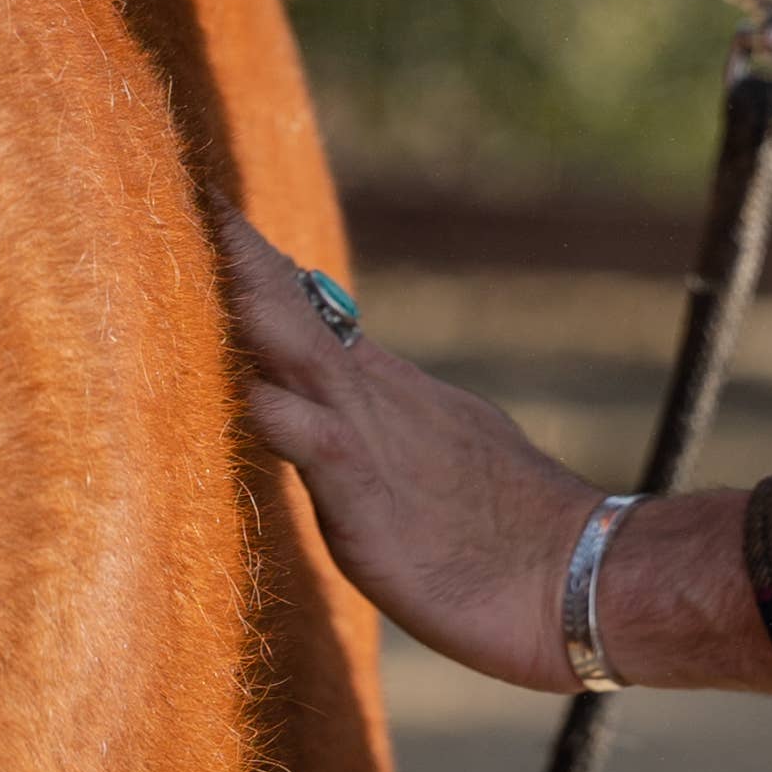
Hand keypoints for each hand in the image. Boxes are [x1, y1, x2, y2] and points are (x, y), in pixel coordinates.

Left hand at [219, 217, 771, 691]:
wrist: (580, 574)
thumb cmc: (514, 535)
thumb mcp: (442, 458)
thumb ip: (389, 431)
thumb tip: (342, 425)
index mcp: (388, 389)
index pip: (309, 309)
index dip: (259, 264)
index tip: (211, 209)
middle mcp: (376, 397)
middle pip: (294, 309)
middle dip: (241, 257)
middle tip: (190, 196)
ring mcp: (374, 439)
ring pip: (298, 353)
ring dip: (248, 302)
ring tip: (198, 249)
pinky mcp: (370, 495)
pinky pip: (316, 443)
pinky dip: (277, 413)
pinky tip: (244, 395)